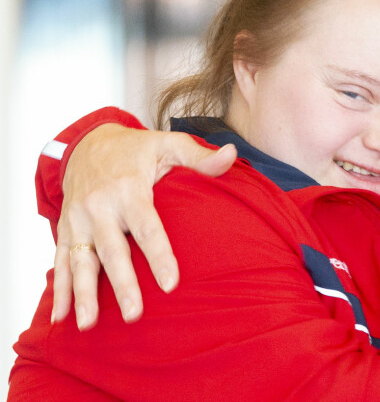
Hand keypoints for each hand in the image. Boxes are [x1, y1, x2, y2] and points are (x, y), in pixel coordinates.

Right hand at [53, 123, 236, 329]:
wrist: (88, 143)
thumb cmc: (137, 149)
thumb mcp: (169, 145)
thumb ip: (199, 156)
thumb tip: (231, 153)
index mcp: (129, 189)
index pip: (147, 226)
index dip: (159, 255)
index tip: (171, 283)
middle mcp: (100, 206)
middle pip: (112, 250)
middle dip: (122, 284)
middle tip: (133, 314)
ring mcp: (79, 220)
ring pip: (81, 260)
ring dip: (83, 294)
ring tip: (88, 324)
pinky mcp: (66, 228)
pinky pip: (60, 261)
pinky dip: (60, 289)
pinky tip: (61, 317)